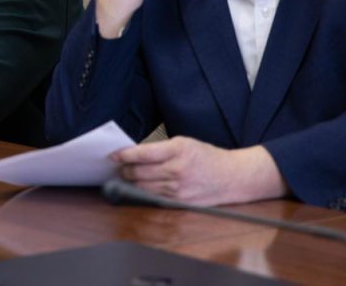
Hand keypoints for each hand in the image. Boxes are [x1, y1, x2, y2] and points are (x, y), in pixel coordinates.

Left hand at [111, 137, 286, 205]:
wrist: (233, 177)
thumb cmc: (207, 156)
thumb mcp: (184, 143)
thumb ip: (160, 149)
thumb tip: (134, 154)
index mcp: (178, 150)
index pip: (143, 154)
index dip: (124, 155)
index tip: (113, 155)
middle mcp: (177, 170)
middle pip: (139, 173)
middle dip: (125, 170)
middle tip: (119, 166)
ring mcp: (179, 189)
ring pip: (144, 187)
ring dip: (132, 182)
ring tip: (127, 176)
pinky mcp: (180, 202)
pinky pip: (154, 197)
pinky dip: (144, 192)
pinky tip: (140, 187)